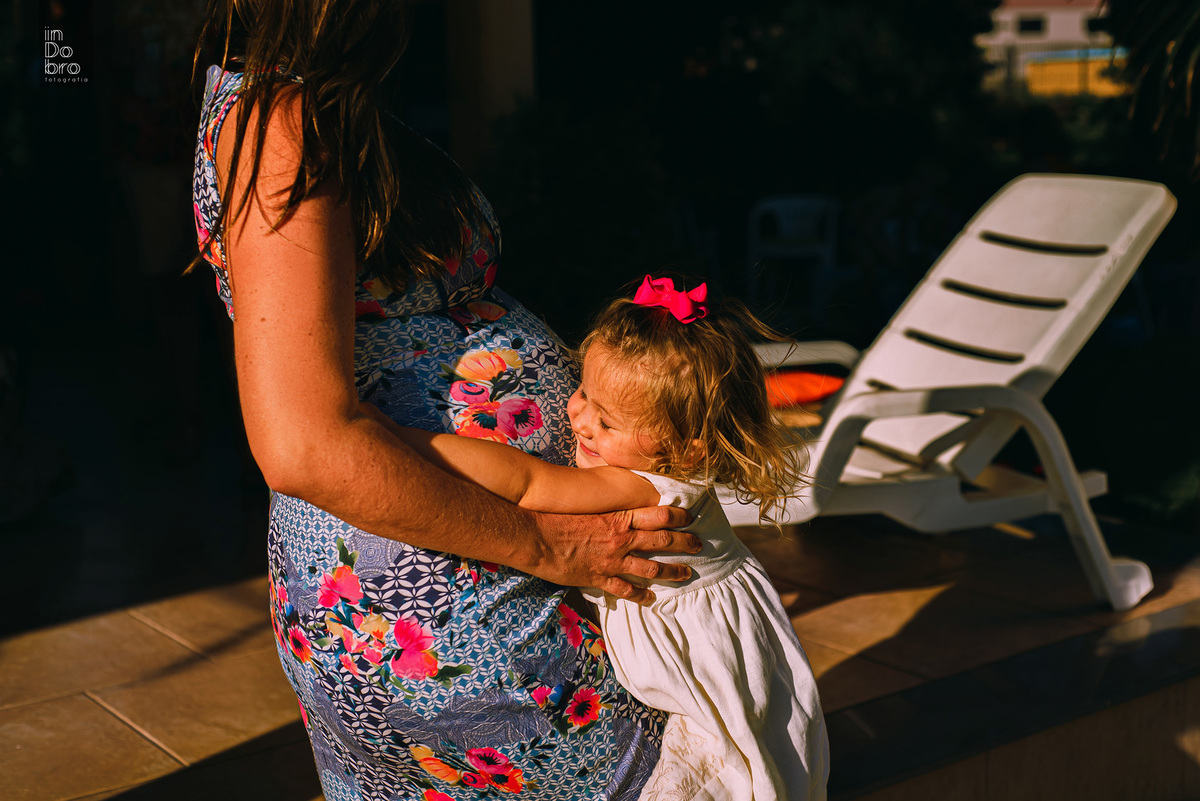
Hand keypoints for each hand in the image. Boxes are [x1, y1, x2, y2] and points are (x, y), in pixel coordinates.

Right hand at [531, 506, 701, 605]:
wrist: (538, 537)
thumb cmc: (558, 518)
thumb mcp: (588, 507)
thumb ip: (607, 509)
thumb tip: (618, 505)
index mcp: (618, 518)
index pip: (657, 515)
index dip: (677, 515)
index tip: (690, 517)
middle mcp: (621, 539)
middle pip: (662, 541)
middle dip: (684, 543)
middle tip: (699, 545)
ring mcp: (612, 561)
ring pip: (651, 568)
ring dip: (672, 572)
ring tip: (686, 573)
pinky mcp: (600, 579)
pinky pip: (627, 590)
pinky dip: (641, 595)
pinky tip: (651, 599)